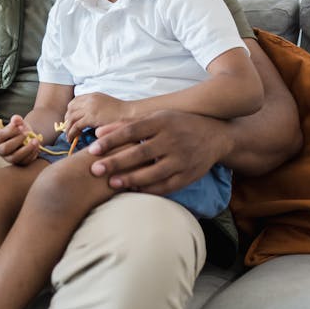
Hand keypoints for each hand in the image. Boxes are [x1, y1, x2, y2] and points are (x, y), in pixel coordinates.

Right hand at [0, 115, 39, 165]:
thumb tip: (17, 119)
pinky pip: (24, 161)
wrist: (28, 138)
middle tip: (27, 133)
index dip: (11, 131)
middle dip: (17, 140)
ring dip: (26, 149)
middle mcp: (1, 150)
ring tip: (35, 140)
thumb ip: (17, 120)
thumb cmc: (20, 130)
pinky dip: (32, 153)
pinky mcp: (19, 163)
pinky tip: (37, 146)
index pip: (0, 136)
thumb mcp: (18, 123)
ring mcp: (9, 158)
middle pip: (6, 148)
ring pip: (15, 157)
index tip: (21, 126)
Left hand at [64, 93, 132, 142]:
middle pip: (70, 109)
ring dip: (68, 129)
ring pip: (71, 118)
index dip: (70, 112)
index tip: (70, 121)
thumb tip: (86, 119)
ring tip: (69, 137)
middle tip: (68, 130)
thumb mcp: (106, 105)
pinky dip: (72, 133)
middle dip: (67, 121)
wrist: (130, 114)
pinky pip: (76, 126)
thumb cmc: (121, 113)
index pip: (74, 102)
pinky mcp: (91, 117)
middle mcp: (89, 99)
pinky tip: (72, 139)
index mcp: (92, 95)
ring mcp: (89, 108)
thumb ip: (95, 108)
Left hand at [87, 110, 228, 193]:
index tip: (93, 149)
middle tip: (95, 170)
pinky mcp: (189, 175)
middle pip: (140, 152)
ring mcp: (182, 159)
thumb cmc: (178, 124)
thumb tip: (98, 132)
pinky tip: (133, 191)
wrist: (216, 136)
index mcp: (162, 122)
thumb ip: (127, 124)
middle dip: (116, 162)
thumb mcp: (156, 118)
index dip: (111, 140)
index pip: (132, 130)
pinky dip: (149, 190)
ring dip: (131, 179)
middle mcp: (173, 139)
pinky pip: (166, 186)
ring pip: (153, 172)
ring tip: (112, 183)